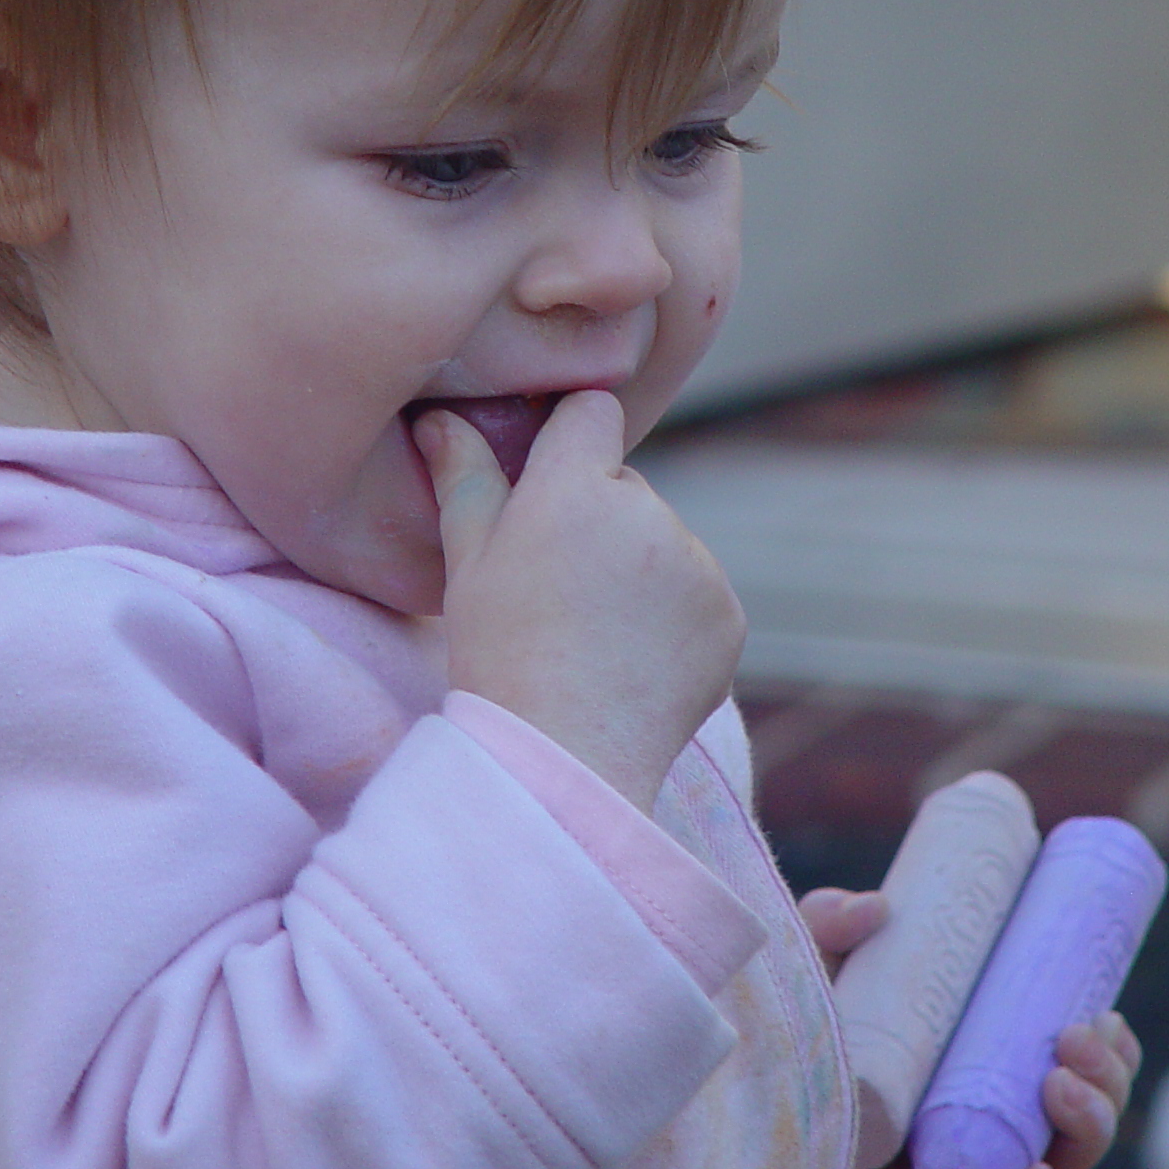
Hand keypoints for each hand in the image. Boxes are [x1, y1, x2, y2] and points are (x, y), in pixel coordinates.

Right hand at [420, 392, 744, 810]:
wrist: (561, 758)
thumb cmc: (497, 653)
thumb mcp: (466, 561)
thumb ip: (463, 476)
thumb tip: (440, 416)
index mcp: (578, 487)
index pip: (592, 411)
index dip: (569, 438)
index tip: (548, 481)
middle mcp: (650, 512)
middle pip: (625, 486)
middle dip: (598, 519)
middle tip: (558, 588)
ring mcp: (698, 564)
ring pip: (663, 543)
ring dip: (638, 571)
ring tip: (592, 635)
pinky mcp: (727, 615)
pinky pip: (698, 594)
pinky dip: (673, 618)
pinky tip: (631, 660)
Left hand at [803, 886, 1141, 1168]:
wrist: (741, 1135)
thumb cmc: (785, 1053)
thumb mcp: (815, 977)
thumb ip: (828, 924)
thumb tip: (879, 906)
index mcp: (980, 1070)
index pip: (1067, 1064)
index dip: (1106, 1048)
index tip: (1102, 1009)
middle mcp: (983, 1126)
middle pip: (1077, 1114)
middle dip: (1106, 1079)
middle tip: (1080, 1035)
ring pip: (1060, 1163)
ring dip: (1088, 1126)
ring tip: (1060, 1084)